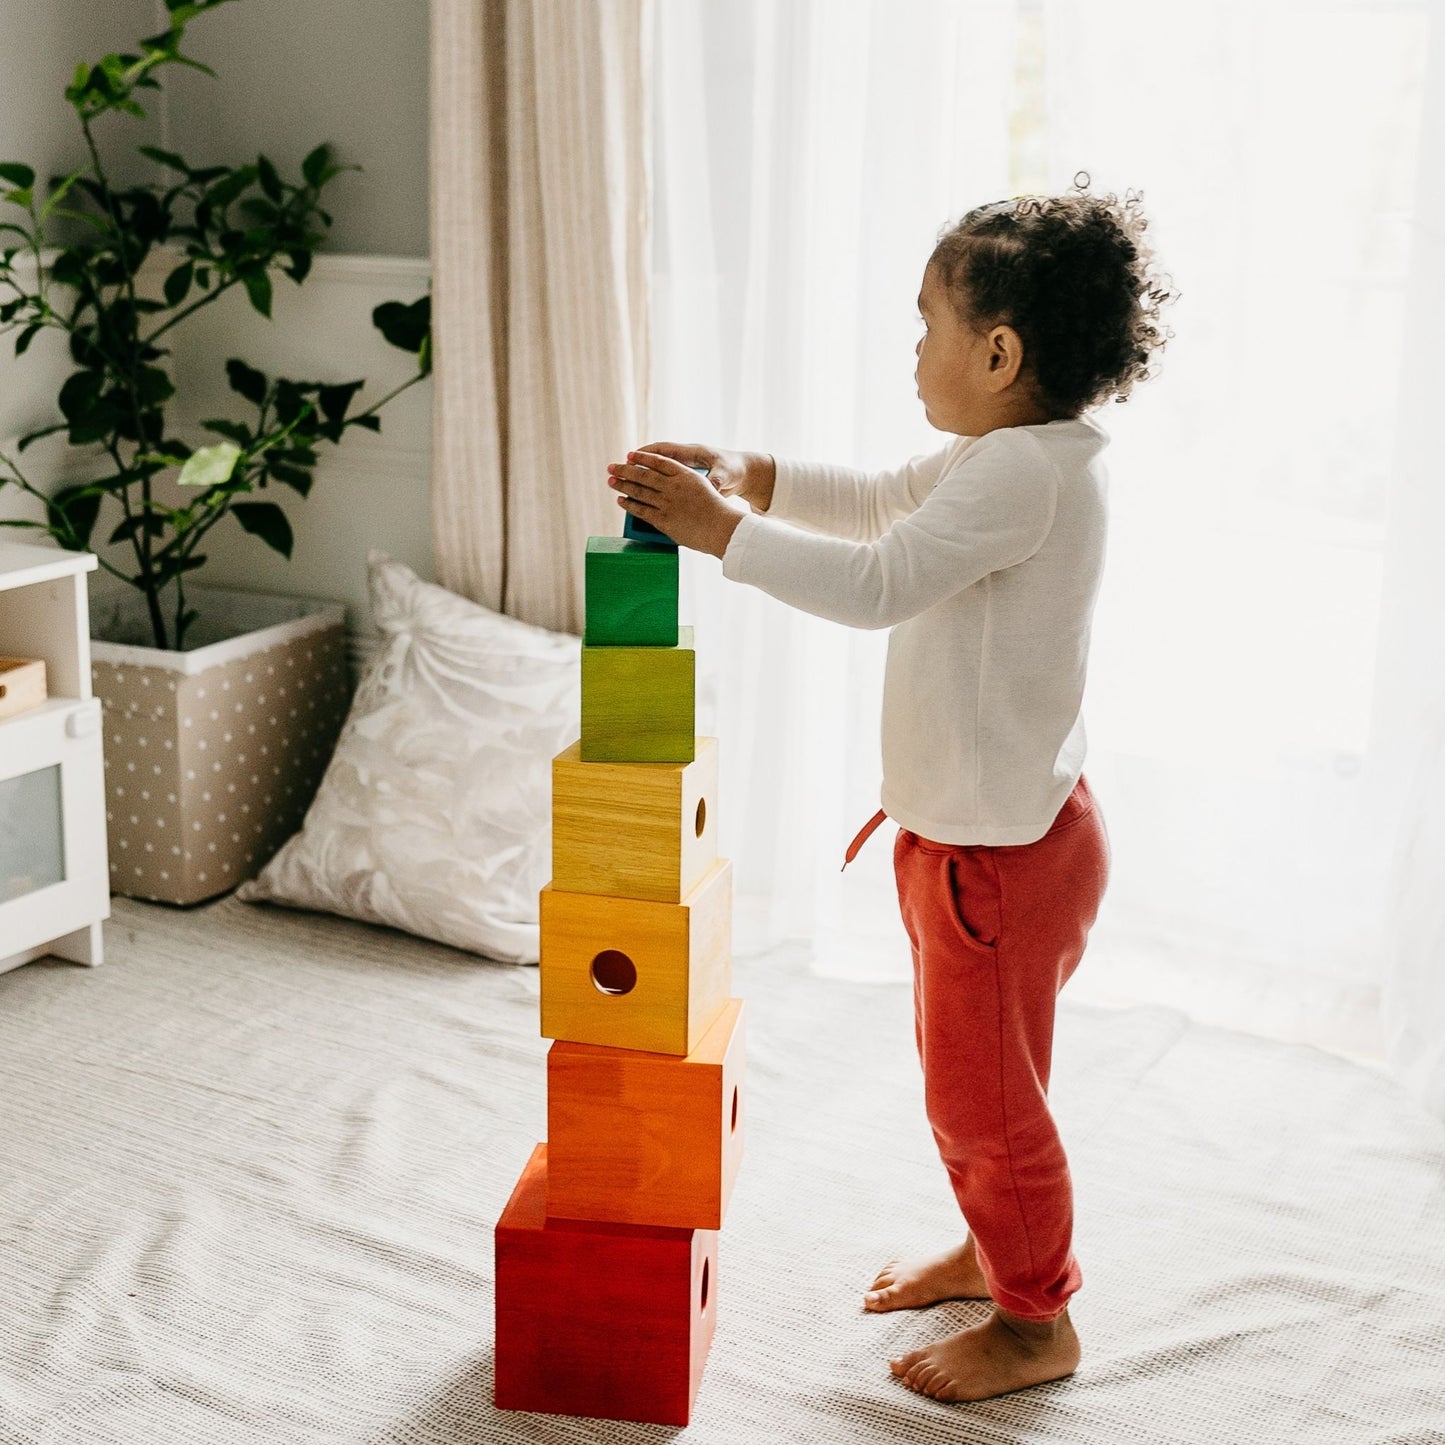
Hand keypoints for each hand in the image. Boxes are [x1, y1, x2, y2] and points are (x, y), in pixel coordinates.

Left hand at [606, 448, 743, 556]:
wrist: (723, 528)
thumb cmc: (717, 511)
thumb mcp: (703, 488)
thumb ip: (684, 484)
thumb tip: (668, 484)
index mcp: (685, 475)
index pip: (659, 461)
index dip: (643, 457)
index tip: (630, 455)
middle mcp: (674, 486)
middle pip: (644, 474)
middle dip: (625, 469)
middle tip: (612, 467)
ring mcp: (667, 503)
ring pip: (639, 491)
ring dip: (622, 485)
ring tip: (611, 481)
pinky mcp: (663, 520)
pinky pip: (641, 510)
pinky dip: (629, 504)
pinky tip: (621, 500)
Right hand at [628, 440, 774, 511]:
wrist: (744, 473)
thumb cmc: (733, 470)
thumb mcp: (725, 475)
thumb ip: (715, 481)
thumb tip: (710, 487)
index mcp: (693, 453)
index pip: (665, 450)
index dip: (647, 453)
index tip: (631, 457)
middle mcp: (685, 460)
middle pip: (656, 460)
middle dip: (637, 464)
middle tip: (619, 469)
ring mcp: (684, 470)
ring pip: (658, 471)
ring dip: (642, 476)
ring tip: (623, 483)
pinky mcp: (686, 479)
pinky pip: (665, 481)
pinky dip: (654, 487)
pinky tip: (642, 497)